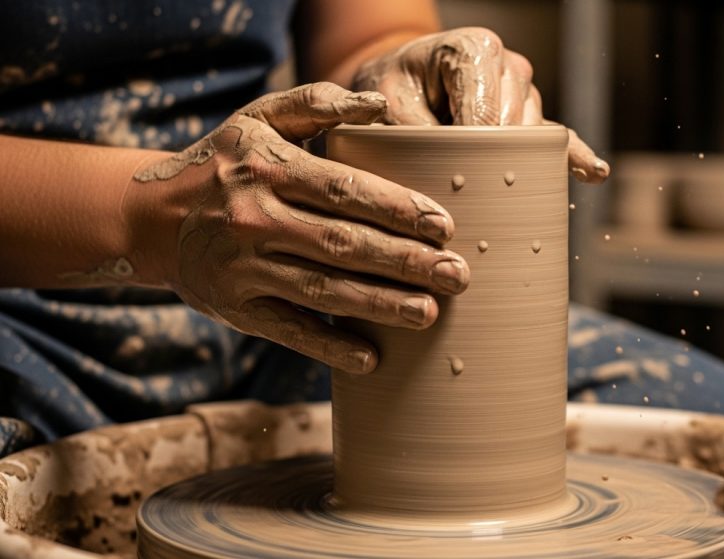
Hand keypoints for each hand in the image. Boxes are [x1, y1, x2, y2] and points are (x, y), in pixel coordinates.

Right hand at [130, 82, 469, 373]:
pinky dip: (329, 347)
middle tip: (456, 275)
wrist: (147, 217)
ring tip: (429, 314)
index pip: (342, 190)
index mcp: (266, 168)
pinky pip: (288, 331)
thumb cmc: (222, 163)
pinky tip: (371, 359)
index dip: (396, 208)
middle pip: (343, 244)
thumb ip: (315, 104)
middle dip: (405, 261)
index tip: (443, 225)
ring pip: (322, 290)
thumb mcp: (257, 119)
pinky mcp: (235, 308)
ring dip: (379, 305)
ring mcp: (243, 268)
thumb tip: (379, 105)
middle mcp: (254, 218)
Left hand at [352, 27, 609, 183]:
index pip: (486, 114)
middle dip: (491, 162)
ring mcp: (524, 90)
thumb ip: (417, 136)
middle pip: (514, 128)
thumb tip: (448, 176)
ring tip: (484, 181)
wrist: (401, 80)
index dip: (472, 153)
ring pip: (532, 138)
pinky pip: (559, 137)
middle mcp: (507, 65)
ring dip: (510, 164)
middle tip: (465, 188)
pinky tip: (592, 173)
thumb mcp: (388, 107)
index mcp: (473, 50)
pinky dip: (574, 156)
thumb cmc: (392, 89)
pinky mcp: (531, 114)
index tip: (458, 178)